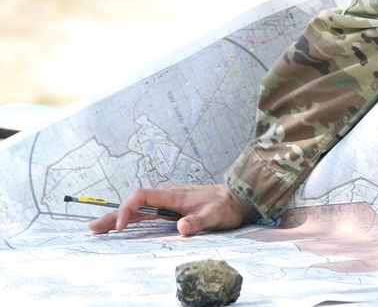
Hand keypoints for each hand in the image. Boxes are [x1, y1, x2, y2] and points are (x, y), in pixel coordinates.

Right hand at [87, 184, 252, 236]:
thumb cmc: (227, 206)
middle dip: (112, 215)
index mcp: (174, 195)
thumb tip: (181, 227)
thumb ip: (198, 221)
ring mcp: (169, 202)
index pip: (142, 196)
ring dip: (118, 218)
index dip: (127, 209)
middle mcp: (168, 196)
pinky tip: (121, 227)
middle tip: (92, 229)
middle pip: (134, 204)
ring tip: (97, 230)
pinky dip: (130, 219)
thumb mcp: (216, 215)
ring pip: (138, 209)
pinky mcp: (172, 208)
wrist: (239, 198)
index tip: (119, 228)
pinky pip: (146, 213)